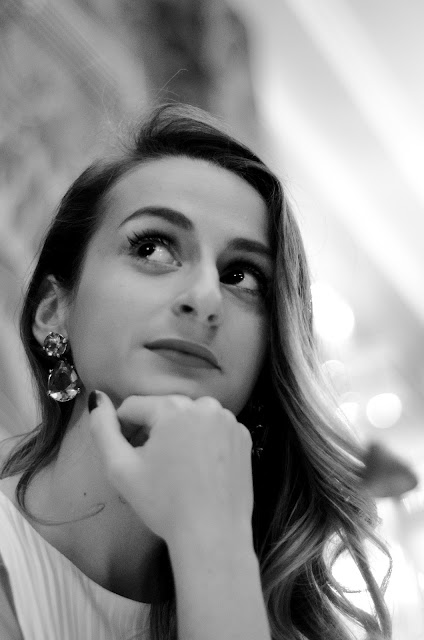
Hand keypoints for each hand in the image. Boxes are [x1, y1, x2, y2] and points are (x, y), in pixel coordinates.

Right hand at [88, 391, 253, 544]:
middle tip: (150, 467)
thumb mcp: (120, 468)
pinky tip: (198, 470)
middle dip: (152, 432)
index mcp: (173, 407)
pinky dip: (202, 442)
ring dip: (177, 435)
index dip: (123, 430)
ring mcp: (228, 420)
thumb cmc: (163, 503)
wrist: (213, 536)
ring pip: (188, 418)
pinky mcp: (243, 436)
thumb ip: (102, 428)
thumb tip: (97, 397)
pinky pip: (212, 430)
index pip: (133, 407)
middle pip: (163, 410)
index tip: (126, 457)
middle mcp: (205, 405)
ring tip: (174, 470)